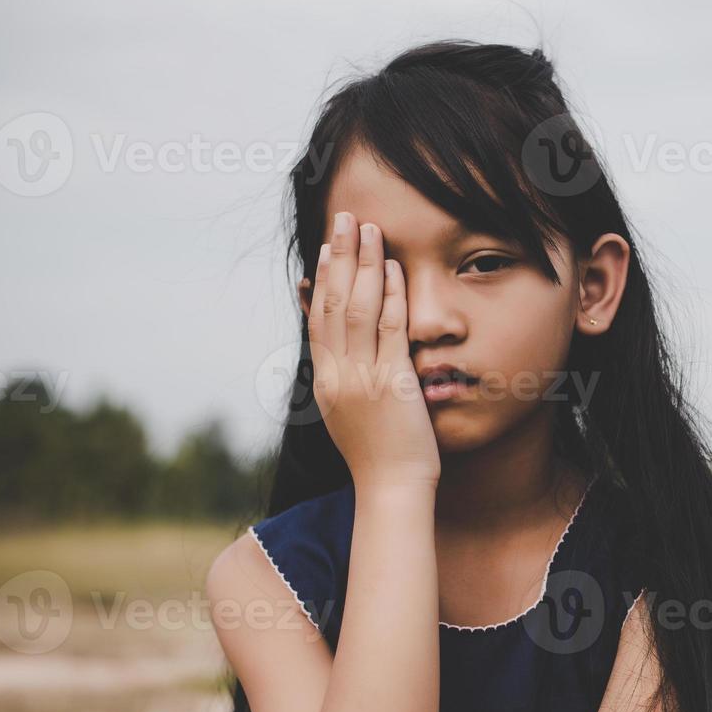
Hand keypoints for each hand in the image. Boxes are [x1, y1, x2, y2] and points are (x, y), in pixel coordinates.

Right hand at [307, 210, 439, 488]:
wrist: (391, 491)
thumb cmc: (379, 458)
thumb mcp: (349, 414)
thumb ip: (344, 380)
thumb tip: (341, 353)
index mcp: (325, 381)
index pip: (318, 319)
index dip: (322, 279)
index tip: (325, 248)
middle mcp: (338, 374)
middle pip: (333, 303)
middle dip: (339, 257)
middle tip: (344, 219)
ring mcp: (362, 377)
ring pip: (357, 308)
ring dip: (363, 264)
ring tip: (368, 229)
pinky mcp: (392, 383)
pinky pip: (390, 329)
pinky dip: (391, 294)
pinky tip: (393, 268)